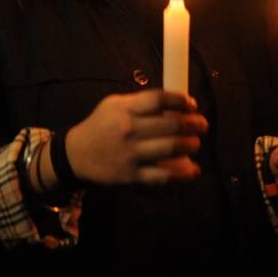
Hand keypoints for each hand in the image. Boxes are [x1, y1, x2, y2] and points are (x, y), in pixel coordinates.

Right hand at [65, 90, 206, 184]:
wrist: (75, 155)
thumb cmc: (100, 127)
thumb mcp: (113, 106)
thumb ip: (141, 104)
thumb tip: (176, 105)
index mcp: (124, 109)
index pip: (159, 99)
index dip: (181, 101)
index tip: (191, 104)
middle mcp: (128, 130)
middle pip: (171, 125)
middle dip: (194, 124)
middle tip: (202, 125)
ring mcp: (131, 154)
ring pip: (172, 149)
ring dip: (191, 145)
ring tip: (194, 143)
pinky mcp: (132, 176)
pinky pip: (164, 176)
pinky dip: (183, 174)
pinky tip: (192, 170)